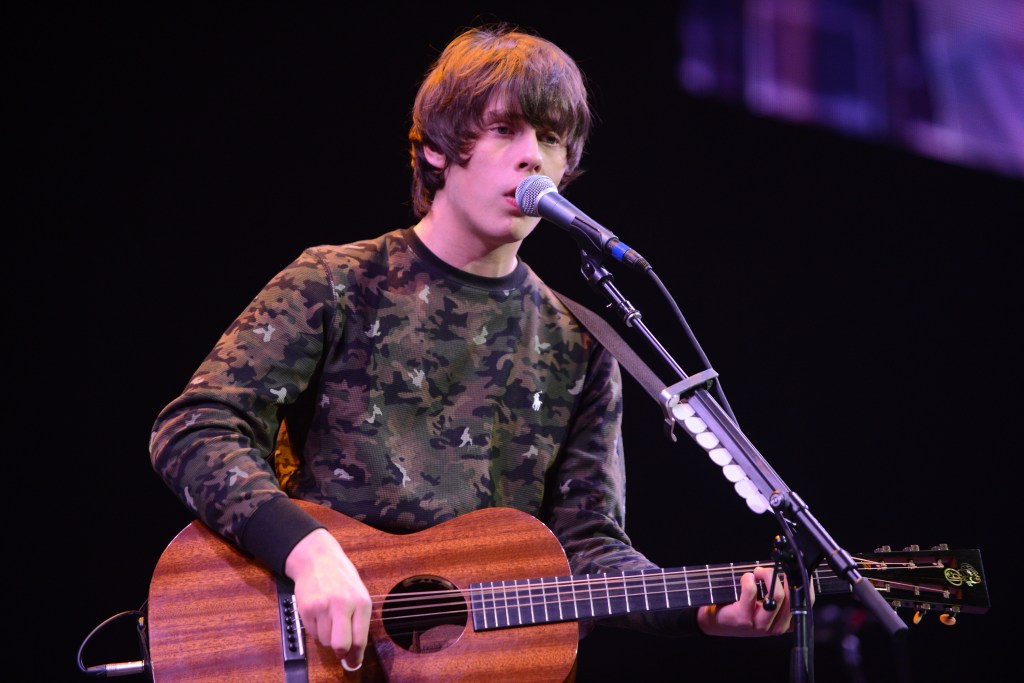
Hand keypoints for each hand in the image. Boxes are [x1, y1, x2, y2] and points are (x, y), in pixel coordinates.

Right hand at [285, 528, 371, 669]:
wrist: (317, 558)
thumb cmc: (341, 577)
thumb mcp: (358, 594)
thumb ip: (359, 622)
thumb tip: (355, 652)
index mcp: (361, 602)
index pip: (360, 639)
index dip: (356, 655)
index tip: (353, 662)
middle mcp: (342, 605)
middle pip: (341, 645)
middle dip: (341, 652)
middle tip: (340, 648)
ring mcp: (322, 607)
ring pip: (324, 641)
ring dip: (327, 637)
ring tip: (329, 619)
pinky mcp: (306, 608)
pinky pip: (311, 633)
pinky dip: (316, 629)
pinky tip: (319, 614)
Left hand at [696, 565, 811, 636]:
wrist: (718, 621)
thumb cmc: (744, 607)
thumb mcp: (767, 601)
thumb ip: (779, 589)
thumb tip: (788, 566)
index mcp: (787, 622)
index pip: (806, 602)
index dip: (804, 582)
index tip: (795, 566)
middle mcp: (777, 627)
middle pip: (791, 596)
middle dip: (779, 575)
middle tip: (766, 569)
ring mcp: (761, 625)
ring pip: (777, 595)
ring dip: (766, 575)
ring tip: (756, 572)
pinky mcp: (744, 619)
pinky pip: (752, 591)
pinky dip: (749, 579)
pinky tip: (746, 578)